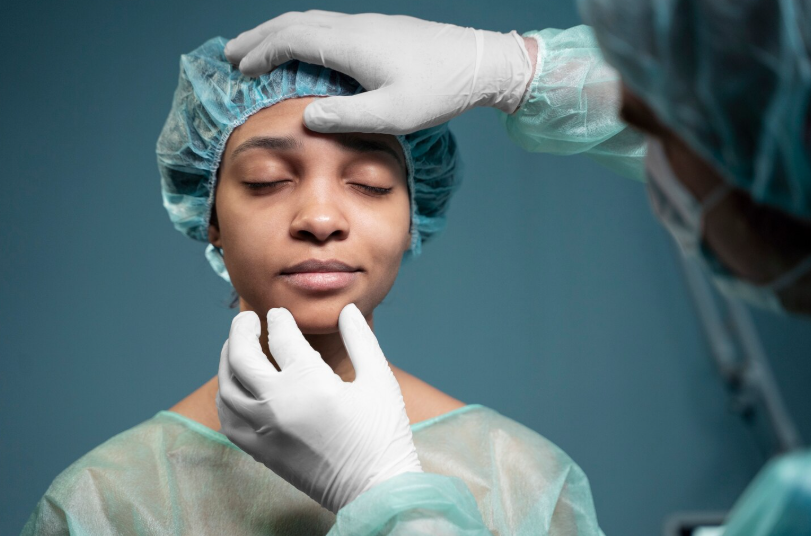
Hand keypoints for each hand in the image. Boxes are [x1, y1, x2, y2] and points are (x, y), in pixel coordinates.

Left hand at [216, 303, 422, 513]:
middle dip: (240, 330)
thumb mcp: (379, 380)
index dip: (279, 320)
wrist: (375, 490)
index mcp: (308, 382)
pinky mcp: (262, 452)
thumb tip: (346, 310)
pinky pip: (229, 420)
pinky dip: (226, 398)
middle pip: (241, 356)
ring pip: (227, 387)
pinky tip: (235, 388)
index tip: (280, 314)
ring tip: (235, 347)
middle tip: (247, 319)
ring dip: (227, 361)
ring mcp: (264, 430)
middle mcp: (277, 404)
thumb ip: (360, 340)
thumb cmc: (382, 434)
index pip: (281, 337)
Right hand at [224, 10, 533, 133]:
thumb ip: (347, 116)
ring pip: (310, 21)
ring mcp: (366, 25)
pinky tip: (304, 50)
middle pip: (294, 23)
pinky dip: (302, 35)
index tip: (238, 68)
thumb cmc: (439, 90)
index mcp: (351, 45)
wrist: (479, 62)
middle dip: (259, 37)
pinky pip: (327, 26)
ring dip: (279, 33)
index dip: (261, 52)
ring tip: (258, 48)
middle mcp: (353, 28)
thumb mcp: (393, 114)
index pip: (291, 40)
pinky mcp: (379, 31)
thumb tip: (307, 116)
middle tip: (230, 53)